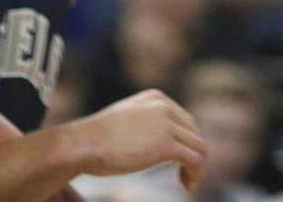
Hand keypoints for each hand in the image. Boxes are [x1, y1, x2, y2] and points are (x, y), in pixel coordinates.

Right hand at [74, 90, 206, 188]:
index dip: (185, 143)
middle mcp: (164, 106)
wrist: (82, 144)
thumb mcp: (124, 120)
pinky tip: (186, 185)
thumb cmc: (95, 139)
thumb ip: (143, 124)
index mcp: (155, 98)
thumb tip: (152, 143)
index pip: (184, 120)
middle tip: (184, 176)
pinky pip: (195, 158)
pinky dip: (196, 173)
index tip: (178, 162)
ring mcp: (166, 124)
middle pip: (194, 133)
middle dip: (192, 155)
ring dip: (197, 167)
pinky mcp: (165, 144)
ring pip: (200, 146)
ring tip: (188, 183)